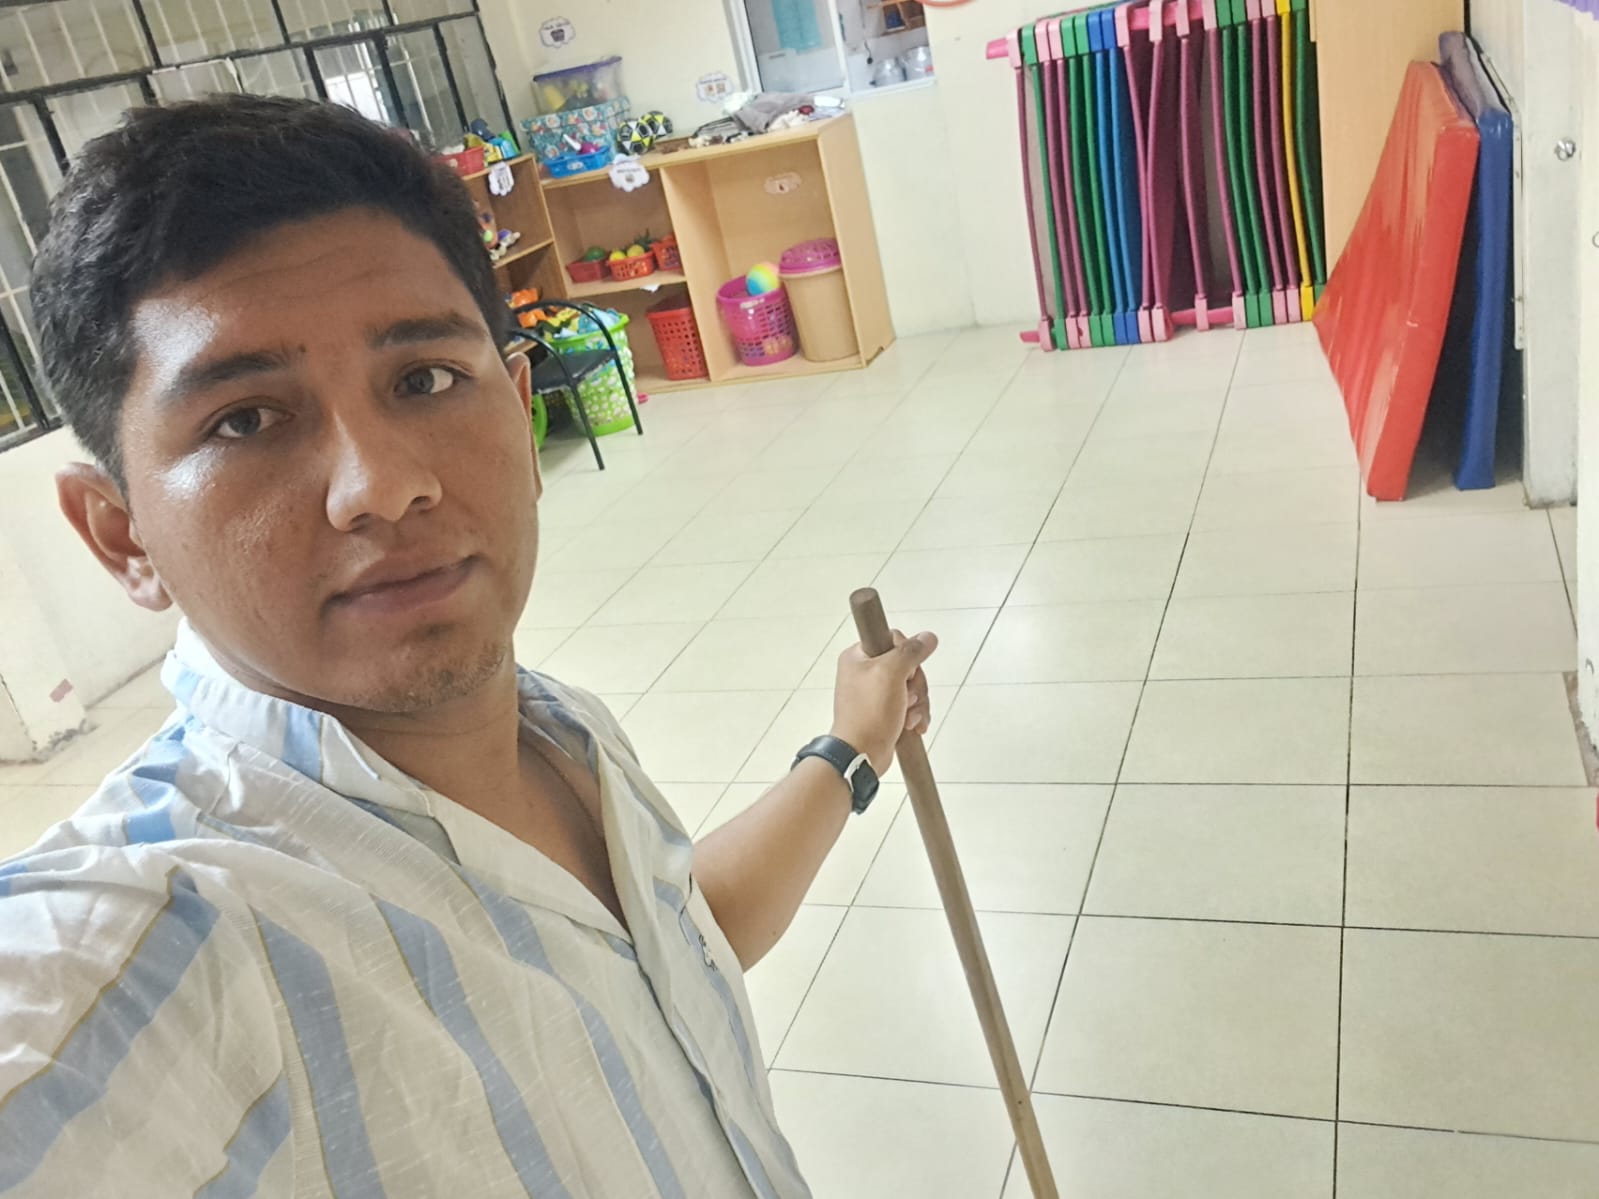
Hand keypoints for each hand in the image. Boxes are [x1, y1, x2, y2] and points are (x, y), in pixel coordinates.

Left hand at [830, 629, 938, 774]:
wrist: (861, 754)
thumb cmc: (869, 715)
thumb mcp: (891, 674)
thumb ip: (910, 652)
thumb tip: (928, 637)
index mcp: (859, 656)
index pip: (894, 640)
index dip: (907, 656)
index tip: (904, 673)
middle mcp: (865, 671)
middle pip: (908, 666)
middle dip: (915, 687)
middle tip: (907, 700)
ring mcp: (875, 692)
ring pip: (912, 686)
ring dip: (917, 704)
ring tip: (908, 718)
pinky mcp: (884, 710)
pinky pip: (910, 704)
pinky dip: (915, 715)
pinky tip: (912, 726)